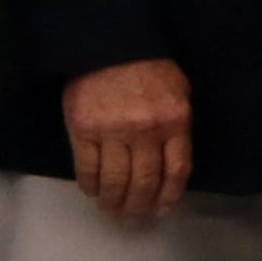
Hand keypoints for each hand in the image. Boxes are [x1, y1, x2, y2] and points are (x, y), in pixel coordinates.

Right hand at [64, 58, 193, 227]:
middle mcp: (146, 130)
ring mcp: (112, 131)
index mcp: (175, 121)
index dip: (169, 195)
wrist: (109, 44)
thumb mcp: (179, 91)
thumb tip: (172, 163)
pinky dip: (90, 185)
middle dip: (139, 205)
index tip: (162, 209)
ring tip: (112, 208)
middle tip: (133, 216)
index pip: (176, 170)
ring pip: (115, 180)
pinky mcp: (83, 129)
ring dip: (113, 201)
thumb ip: (178, 125)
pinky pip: (87, 167)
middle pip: (145, 181)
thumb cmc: (149, 67)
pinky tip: (92, 191)